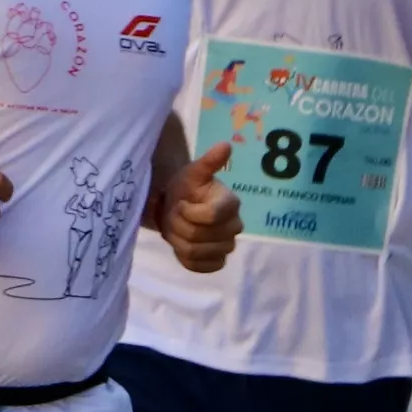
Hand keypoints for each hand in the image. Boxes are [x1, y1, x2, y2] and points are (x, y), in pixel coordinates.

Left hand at [150, 140, 239, 272]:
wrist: (178, 208)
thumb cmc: (187, 188)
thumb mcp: (193, 172)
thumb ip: (209, 162)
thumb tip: (226, 145)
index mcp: (231, 203)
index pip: (211, 215)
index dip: (189, 212)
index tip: (182, 203)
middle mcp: (235, 226)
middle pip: (199, 235)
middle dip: (178, 225)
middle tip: (176, 215)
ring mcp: (227, 247)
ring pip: (196, 252)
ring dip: (178, 241)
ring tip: (177, 229)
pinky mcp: (218, 262)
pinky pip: (200, 267)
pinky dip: (186, 258)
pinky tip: (183, 246)